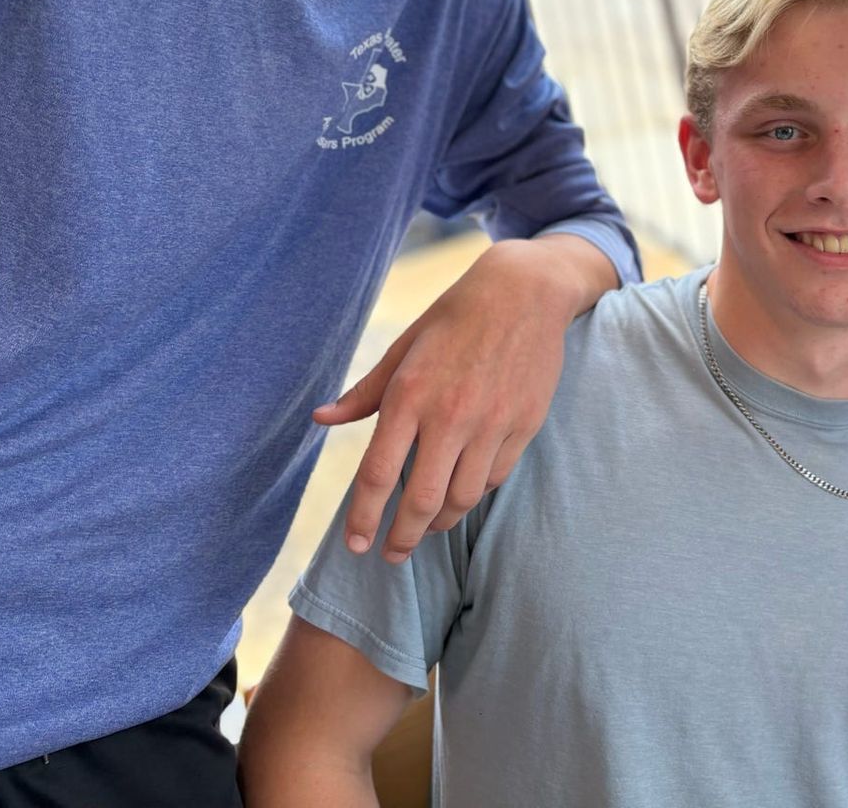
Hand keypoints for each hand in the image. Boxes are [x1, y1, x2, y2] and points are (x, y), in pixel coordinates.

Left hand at [313, 234, 612, 561]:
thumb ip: (365, 392)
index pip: (378, 474)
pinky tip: (461, 493)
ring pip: (462, 498)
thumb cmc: (456, 317)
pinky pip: (494, 477)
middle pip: (420, 500)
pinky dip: (473, 494)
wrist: (526, 292)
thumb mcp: (404, 347)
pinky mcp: (523, 425)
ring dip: (439, 523)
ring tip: (425, 529)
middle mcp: (450, 415)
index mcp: (411, 395)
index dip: (362, 518)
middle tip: (391, 554)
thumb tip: (321, 418)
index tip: (354, 545)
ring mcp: (491, 423)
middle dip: (402, 538)